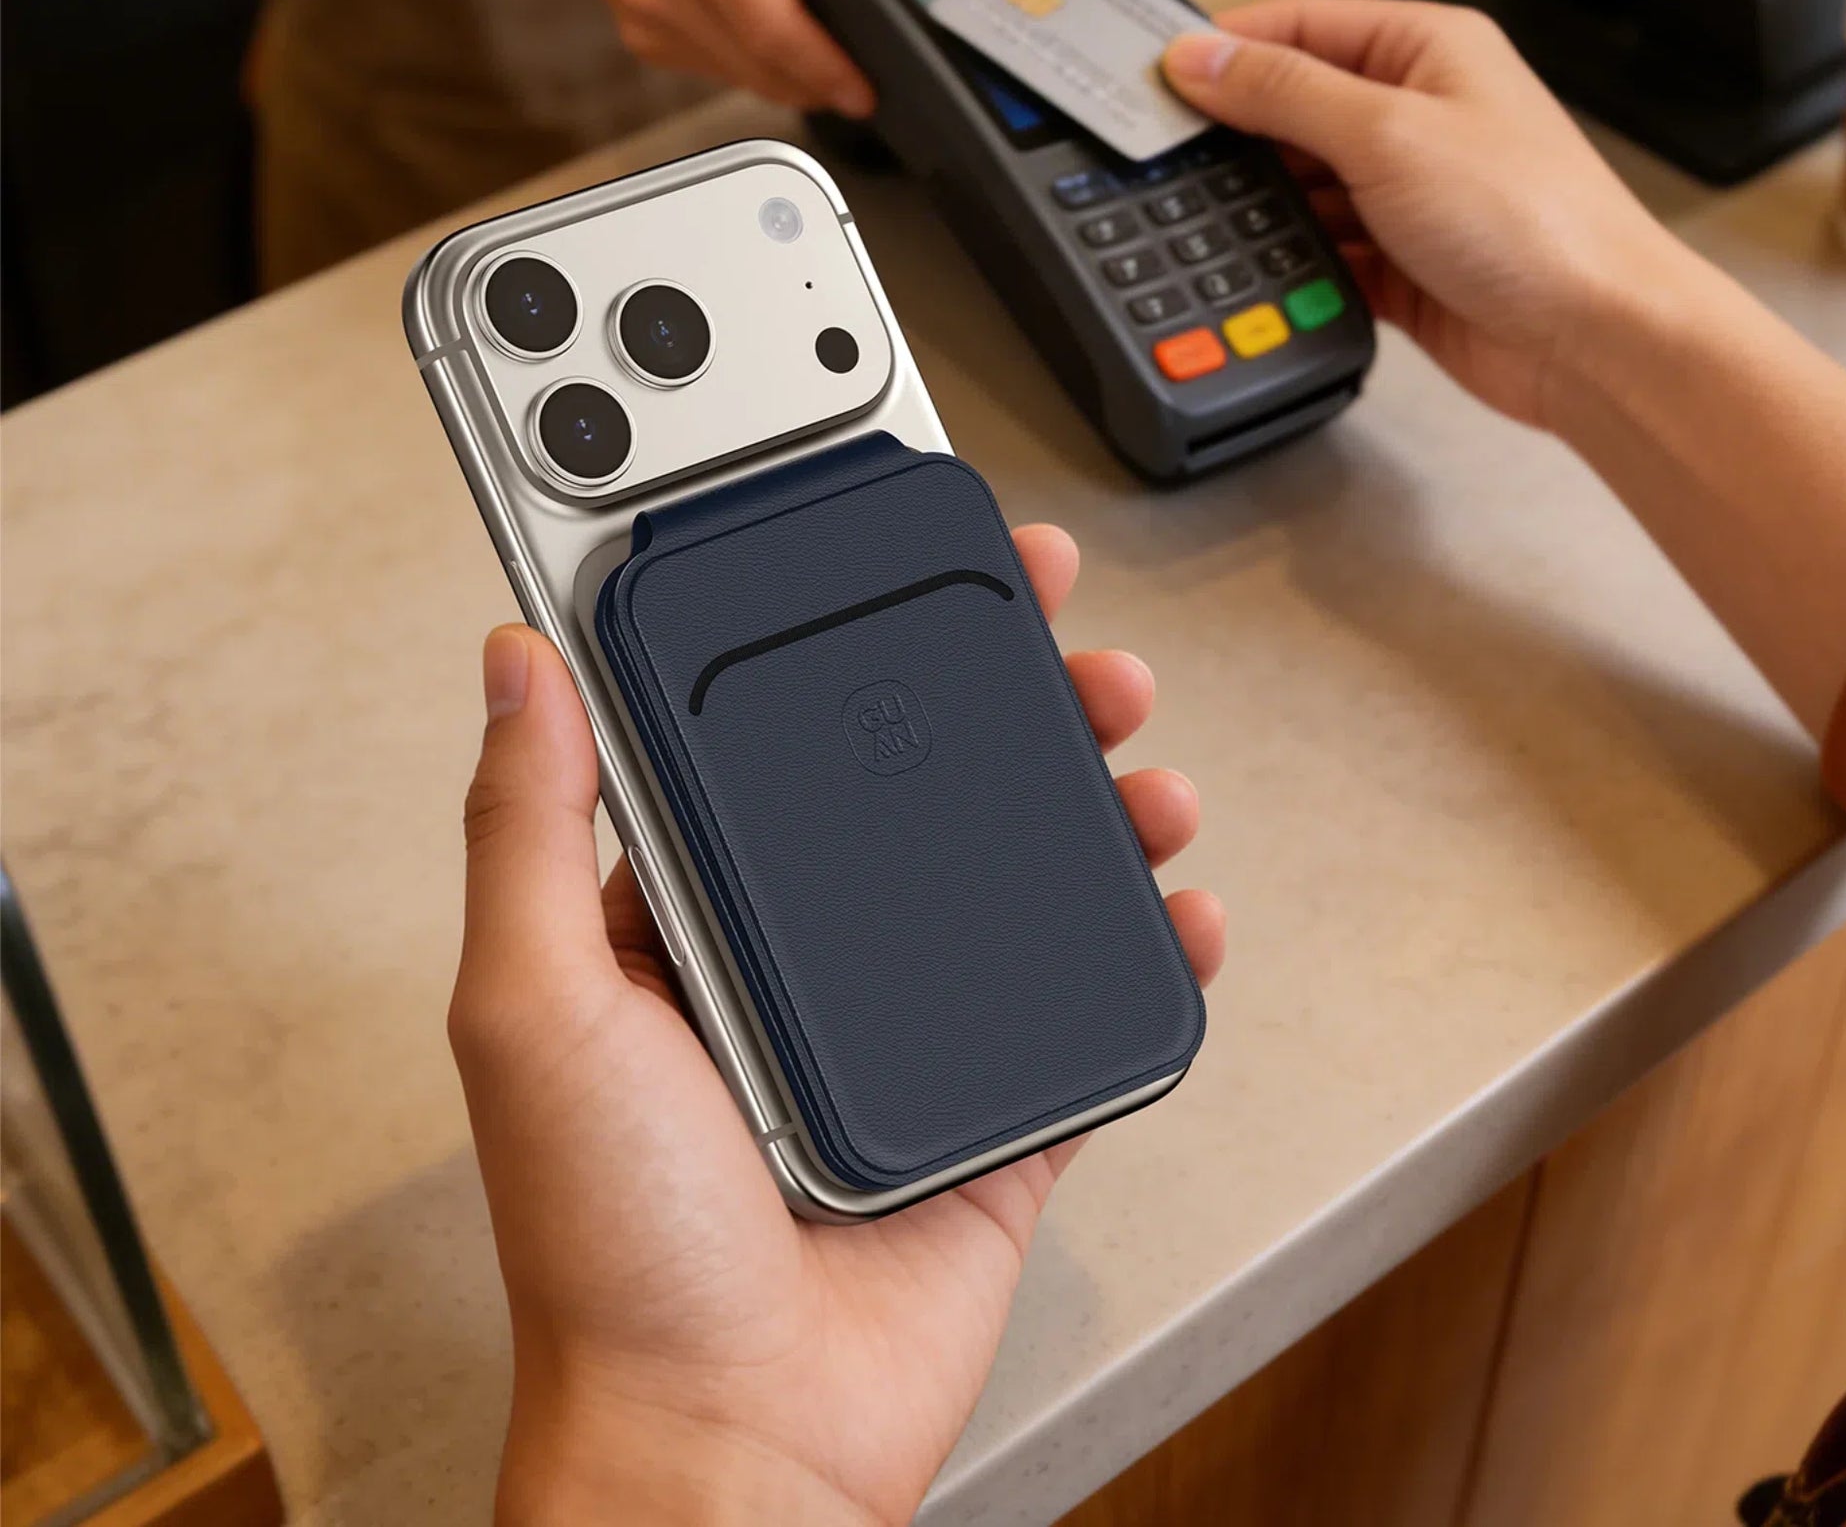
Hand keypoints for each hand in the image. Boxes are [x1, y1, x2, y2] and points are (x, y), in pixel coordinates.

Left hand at [452, 526, 1223, 1524]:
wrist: (732, 1446)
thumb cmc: (610, 1252)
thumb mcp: (535, 1011)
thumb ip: (526, 832)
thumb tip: (512, 663)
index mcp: (692, 920)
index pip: (778, 739)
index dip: (844, 641)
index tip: (904, 562)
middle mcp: (801, 960)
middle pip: (921, 788)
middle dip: (1005, 700)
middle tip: (1064, 639)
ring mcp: (905, 1034)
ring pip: (1019, 876)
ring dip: (1094, 799)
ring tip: (1137, 754)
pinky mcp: (993, 1111)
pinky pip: (1085, 1007)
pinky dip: (1148, 949)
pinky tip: (1180, 901)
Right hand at [552, 0, 949, 117]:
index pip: (771, 26)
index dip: (825, 68)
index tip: (867, 89)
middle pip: (760, 65)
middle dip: (820, 81)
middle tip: (868, 81)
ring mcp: (647, 18)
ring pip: (742, 76)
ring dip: (793, 76)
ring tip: (830, 52)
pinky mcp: (645, 39)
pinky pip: (719, 68)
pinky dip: (756, 61)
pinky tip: (773, 29)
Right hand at [1163, 0, 1675, 428]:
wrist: (1593, 339)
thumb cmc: (1533, 221)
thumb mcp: (1387, 134)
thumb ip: (1284, 93)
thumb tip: (1203, 58)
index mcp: (1428, 50)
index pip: (1301, 26)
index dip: (1227, 47)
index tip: (1161, 77)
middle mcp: (1419, 114)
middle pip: (1295, 108)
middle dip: (1238, 137)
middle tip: (1171, 160)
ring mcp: (1410, 193)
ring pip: (1304, 187)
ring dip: (1267, 209)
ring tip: (1217, 223)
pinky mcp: (1403, 263)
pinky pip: (1324, 252)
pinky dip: (1296, 265)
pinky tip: (1270, 274)